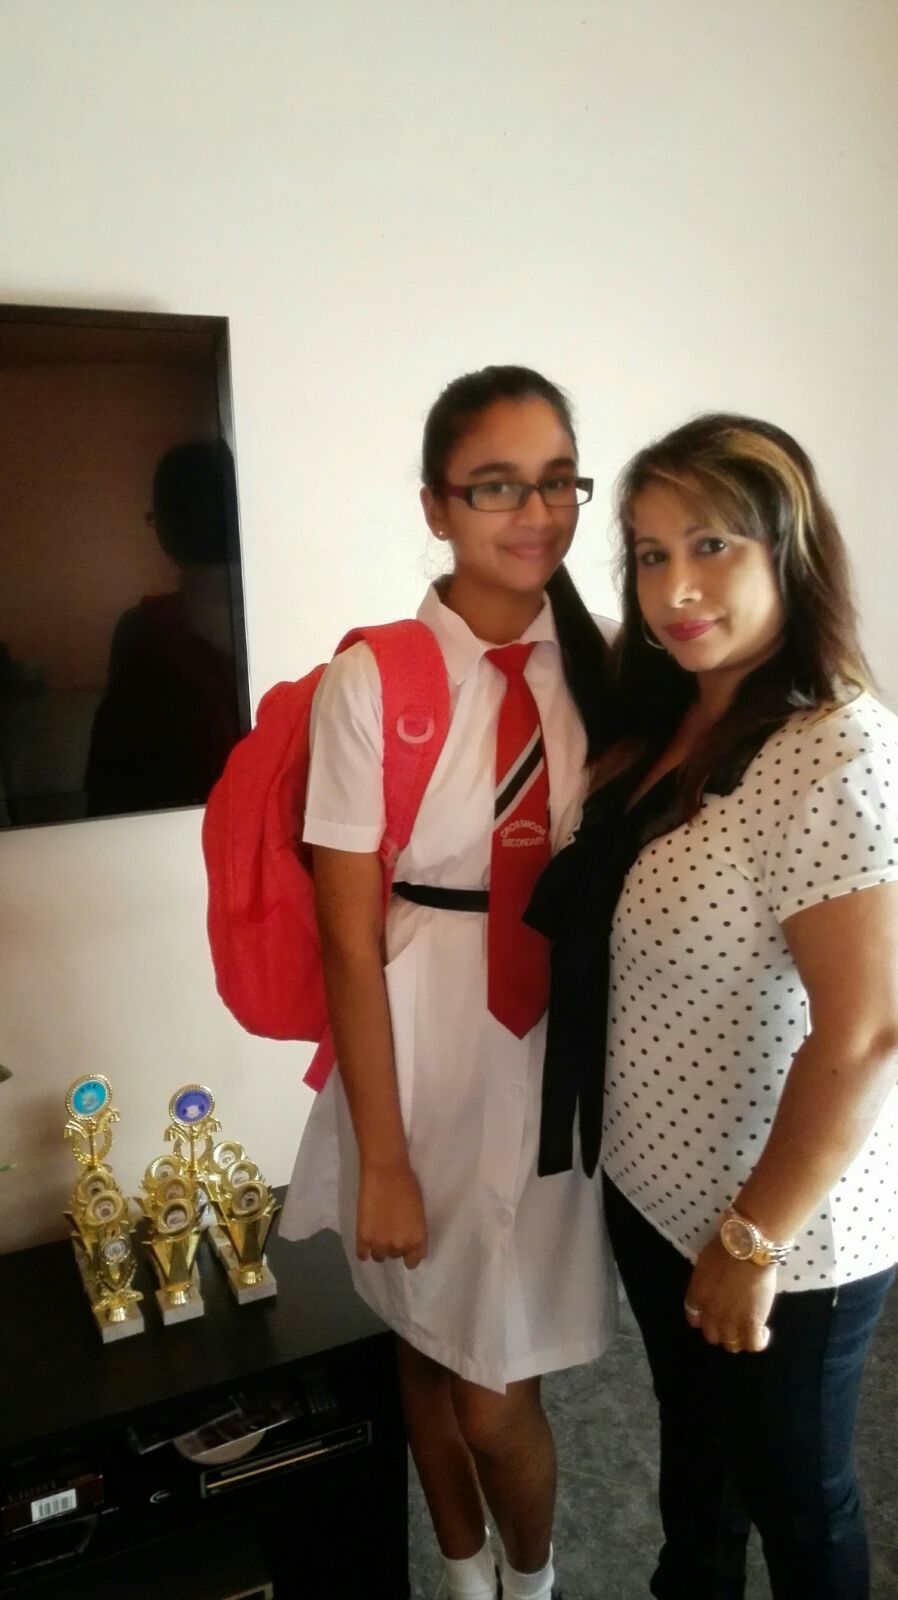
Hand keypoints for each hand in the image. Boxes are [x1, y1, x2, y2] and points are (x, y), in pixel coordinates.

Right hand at [356, 1160, 426, 1268]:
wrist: (386, 1171)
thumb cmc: (407, 1185)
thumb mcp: (418, 1212)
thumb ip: (413, 1231)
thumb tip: (407, 1239)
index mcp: (417, 1239)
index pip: (413, 1261)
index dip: (408, 1254)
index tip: (405, 1245)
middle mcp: (400, 1246)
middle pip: (395, 1256)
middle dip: (393, 1245)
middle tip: (389, 1229)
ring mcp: (380, 1243)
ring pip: (379, 1256)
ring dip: (378, 1247)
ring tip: (377, 1232)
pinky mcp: (363, 1237)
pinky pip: (362, 1255)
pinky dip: (364, 1250)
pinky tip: (365, 1240)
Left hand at [683, 1238, 776, 1353]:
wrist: (747, 1250)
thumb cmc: (726, 1247)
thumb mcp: (705, 1261)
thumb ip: (706, 1278)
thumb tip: (713, 1279)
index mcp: (697, 1296)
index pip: (693, 1319)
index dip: (703, 1319)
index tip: (712, 1314)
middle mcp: (711, 1314)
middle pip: (712, 1336)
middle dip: (721, 1331)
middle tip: (732, 1321)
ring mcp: (731, 1321)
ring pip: (731, 1345)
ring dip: (739, 1339)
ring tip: (748, 1330)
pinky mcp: (752, 1324)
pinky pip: (753, 1345)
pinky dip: (759, 1342)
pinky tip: (763, 1332)